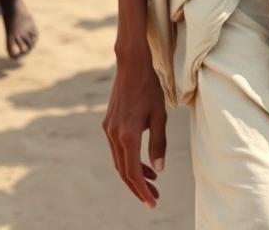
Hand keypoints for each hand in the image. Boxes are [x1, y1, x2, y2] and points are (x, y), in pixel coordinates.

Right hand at [103, 50, 166, 208]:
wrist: (131, 65)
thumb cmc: (149, 88)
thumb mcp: (159, 116)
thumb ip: (158, 144)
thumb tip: (158, 170)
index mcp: (127, 135)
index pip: (133, 172)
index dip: (142, 190)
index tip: (152, 202)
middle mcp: (113, 135)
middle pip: (123, 171)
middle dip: (138, 187)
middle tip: (153, 198)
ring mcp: (108, 129)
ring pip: (119, 161)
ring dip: (134, 173)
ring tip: (152, 180)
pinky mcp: (108, 124)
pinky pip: (117, 149)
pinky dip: (128, 159)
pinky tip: (141, 161)